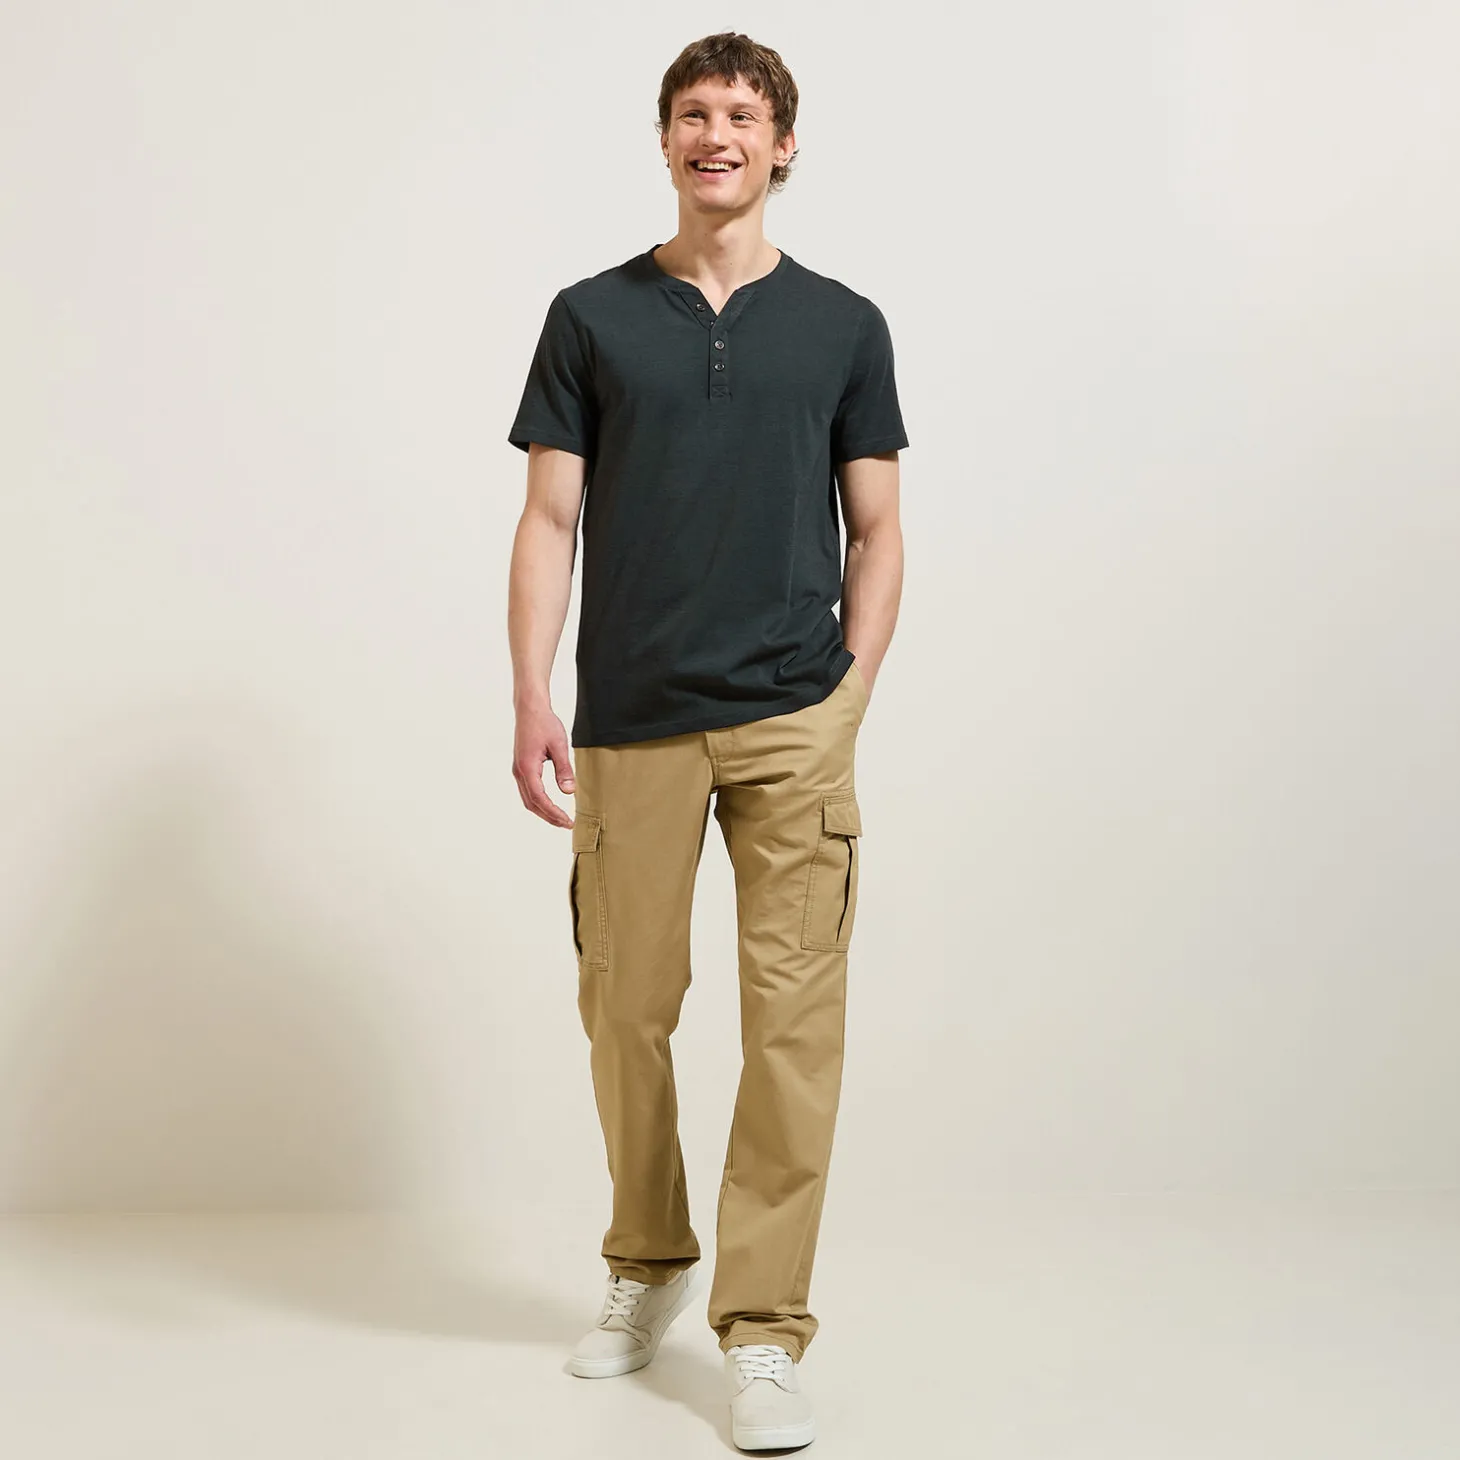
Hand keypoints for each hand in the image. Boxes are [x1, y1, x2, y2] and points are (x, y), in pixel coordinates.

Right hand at [513, 704, 575, 827]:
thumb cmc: (544, 723)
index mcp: (527, 767)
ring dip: (543, 811)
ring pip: (528, 799)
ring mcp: (518, 769)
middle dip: (549, 816)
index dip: (553, 813)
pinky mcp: (521, 766)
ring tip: (560, 818)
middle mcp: (519, 771)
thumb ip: (564, 770)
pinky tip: (549, 803)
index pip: (540, 798)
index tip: (567, 821)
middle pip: (531, 803)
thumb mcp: (560, 746)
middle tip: (566, 824)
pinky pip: (527, 790)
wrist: (530, 708)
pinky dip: (538, 801)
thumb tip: (569, 792)